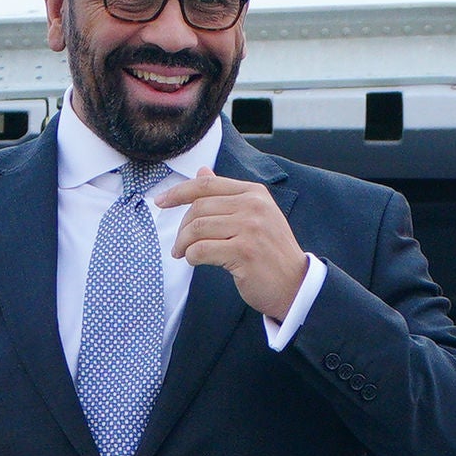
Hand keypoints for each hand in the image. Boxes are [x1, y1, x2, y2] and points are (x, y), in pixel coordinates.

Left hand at [155, 172, 310, 321]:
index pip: (207, 184)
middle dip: (181, 227)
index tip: (161, 201)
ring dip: (183, 243)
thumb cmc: (270, 252)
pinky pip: (202, 250)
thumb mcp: (254, 216)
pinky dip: (192, 256)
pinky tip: (195, 261)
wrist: (294, 284)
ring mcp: (250, 228)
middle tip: (178, 244)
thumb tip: (202, 171)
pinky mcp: (244, 252)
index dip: (179, 192)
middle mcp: (254, 206)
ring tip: (183, 254)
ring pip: (197, 228)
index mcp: (254, 194)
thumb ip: (227, 194)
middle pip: (199, 207)